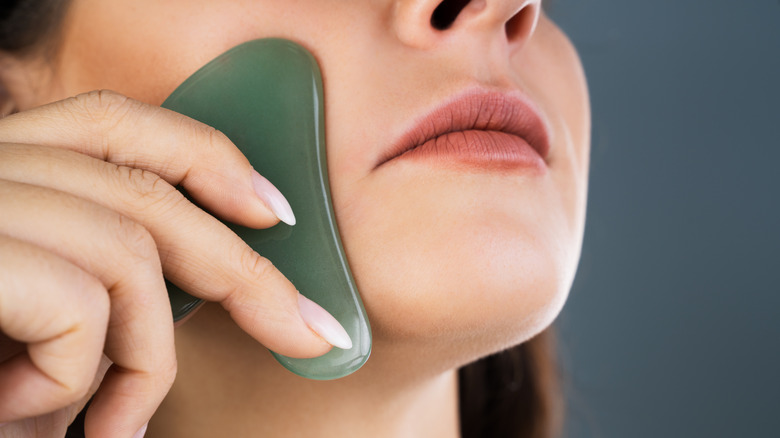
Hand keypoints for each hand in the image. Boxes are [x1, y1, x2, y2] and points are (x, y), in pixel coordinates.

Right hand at [0, 91, 348, 436]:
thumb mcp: (35, 329)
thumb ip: (100, 285)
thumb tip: (205, 290)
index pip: (112, 124)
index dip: (204, 154)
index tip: (273, 209)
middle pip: (144, 192)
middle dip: (246, 271)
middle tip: (311, 334)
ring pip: (128, 253)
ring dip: (144, 361)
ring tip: (113, 426)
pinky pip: (78, 303)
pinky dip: (80, 377)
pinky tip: (26, 415)